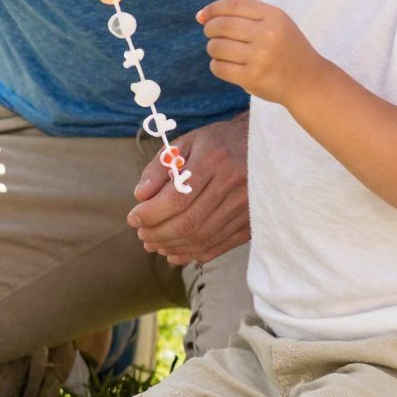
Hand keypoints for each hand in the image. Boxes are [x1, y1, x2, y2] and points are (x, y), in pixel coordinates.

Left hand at [128, 112, 250, 266]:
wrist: (263, 146)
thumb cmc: (218, 142)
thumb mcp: (187, 143)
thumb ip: (160, 167)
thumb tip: (140, 195)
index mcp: (214, 160)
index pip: (177, 197)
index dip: (151, 214)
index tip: (133, 219)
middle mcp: (234, 184)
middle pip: (189, 221)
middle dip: (158, 233)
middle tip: (142, 235)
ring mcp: (247, 206)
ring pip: (203, 237)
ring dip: (173, 246)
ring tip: (153, 245)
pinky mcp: (253, 222)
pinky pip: (221, 245)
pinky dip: (195, 253)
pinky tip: (176, 253)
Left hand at [198, 0, 324, 105]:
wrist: (308, 81)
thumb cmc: (286, 49)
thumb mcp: (276, 23)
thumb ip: (243, 15)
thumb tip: (200, 15)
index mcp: (274, 17)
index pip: (233, 5)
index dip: (212, 8)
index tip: (203, 16)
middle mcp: (268, 35)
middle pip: (221, 25)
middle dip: (210, 29)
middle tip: (212, 35)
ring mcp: (260, 57)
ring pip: (217, 47)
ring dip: (213, 48)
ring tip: (222, 51)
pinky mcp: (252, 78)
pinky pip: (218, 67)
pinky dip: (216, 65)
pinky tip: (226, 65)